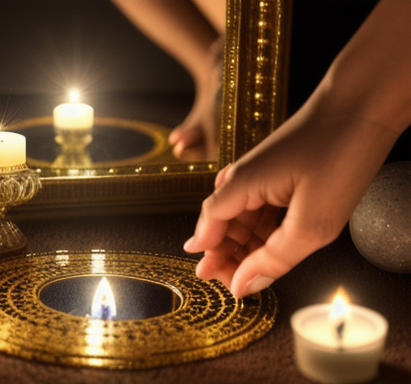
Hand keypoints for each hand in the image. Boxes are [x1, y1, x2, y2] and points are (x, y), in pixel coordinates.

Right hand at [184, 99, 399, 296]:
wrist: (363, 104)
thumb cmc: (339, 154)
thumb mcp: (312, 222)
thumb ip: (274, 259)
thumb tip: (243, 287)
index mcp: (241, 184)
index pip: (210, 225)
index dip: (210, 255)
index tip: (212, 280)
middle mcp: (243, 178)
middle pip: (222, 223)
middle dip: (227, 254)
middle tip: (240, 282)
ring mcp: (259, 174)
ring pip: (242, 218)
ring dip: (247, 245)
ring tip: (259, 268)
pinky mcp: (276, 173)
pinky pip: (260, 208)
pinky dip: (264, 229)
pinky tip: (274, 243)